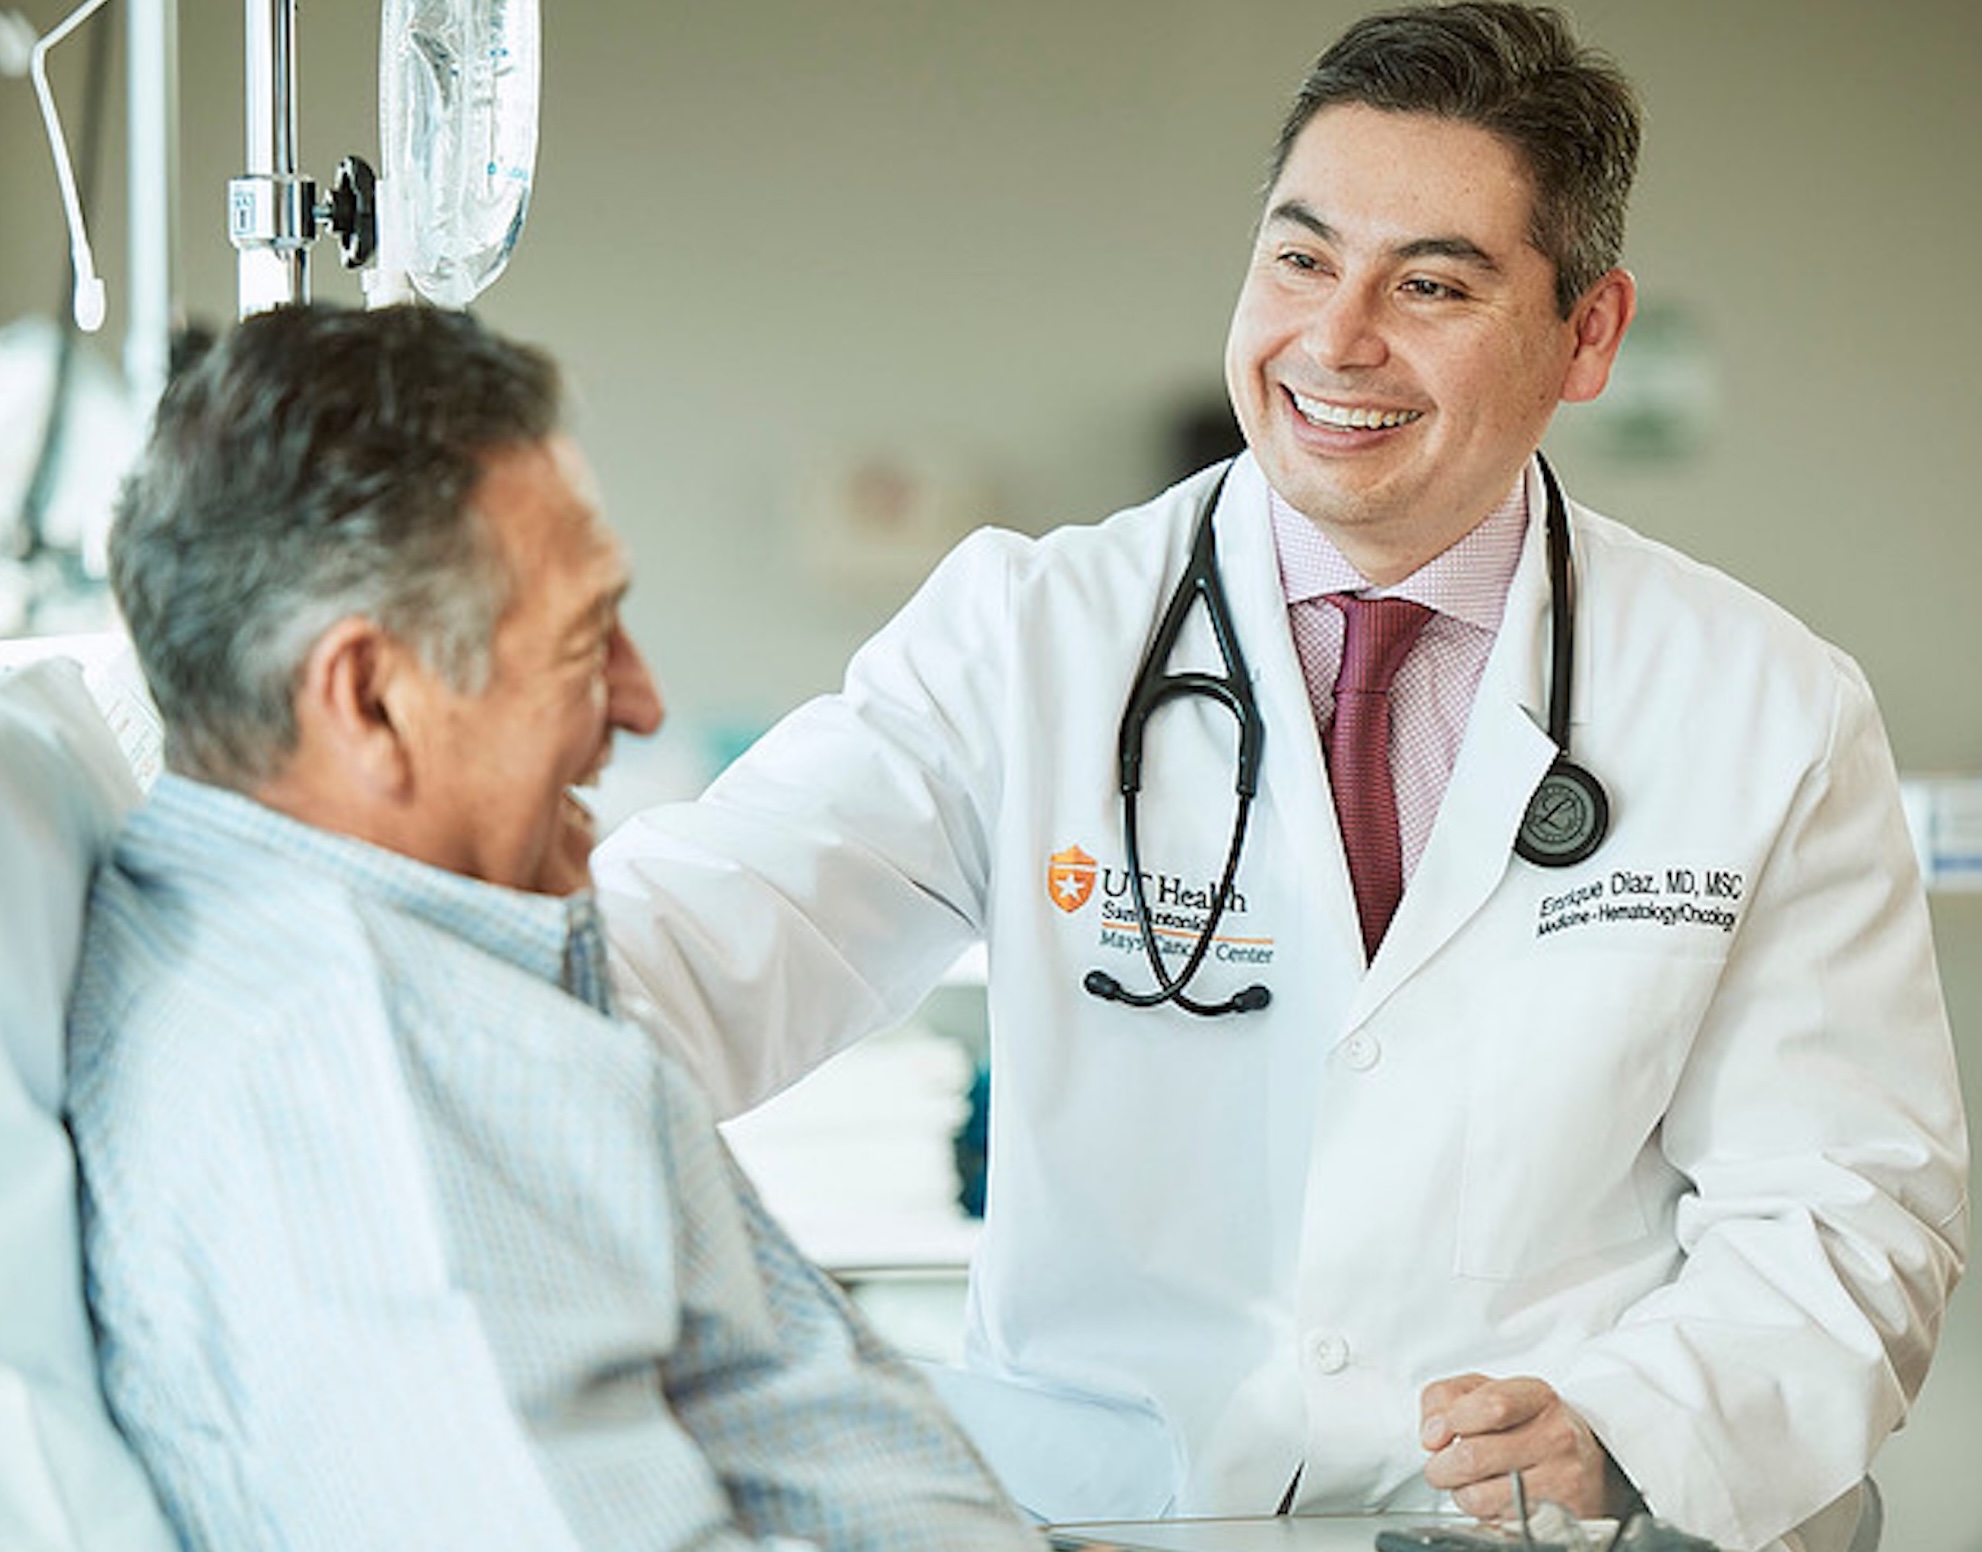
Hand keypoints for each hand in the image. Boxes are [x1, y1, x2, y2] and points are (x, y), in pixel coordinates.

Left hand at [1418, 1373, 1633, 1521]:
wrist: (1588, 1465)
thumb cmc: (1529, 1426)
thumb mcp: (1489, 1392)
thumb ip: (1447, 1398)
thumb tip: (1431, 1433)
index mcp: (1537, 1397)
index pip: (1490, 1405)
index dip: (1450, 1421)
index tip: (1433, 1435)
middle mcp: (1556, 1437)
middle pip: (1474, 1456)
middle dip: (1441, 1466)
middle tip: (1442, 1466)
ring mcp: (1562, 1480)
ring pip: (1481, 1496)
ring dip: (1461, 1494)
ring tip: (1470, 1483)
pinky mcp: (1559, 1519)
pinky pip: (1498, 1523)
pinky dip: (1484, 1515)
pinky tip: (1493, 1499)